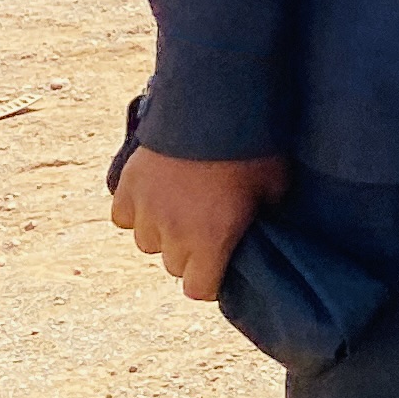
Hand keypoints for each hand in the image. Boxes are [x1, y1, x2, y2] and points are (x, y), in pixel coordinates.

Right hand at [109, 147, 288, 302]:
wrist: (213, 107)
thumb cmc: (253, 148)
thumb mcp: (274, 187)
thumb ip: (263, 216)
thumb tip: (260, 225)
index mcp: (211, 241)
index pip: (198, 290)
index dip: (211, 282)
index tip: (220, 266)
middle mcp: (173, 234)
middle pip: (174, 265)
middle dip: (189, 254)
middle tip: (206, 229)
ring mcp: (145, 211)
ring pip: (147, 243)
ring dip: (162, 233)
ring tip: (182, 208)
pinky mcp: (126, 188)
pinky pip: (124, 217)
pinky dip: (136, 211)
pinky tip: (155, 195)